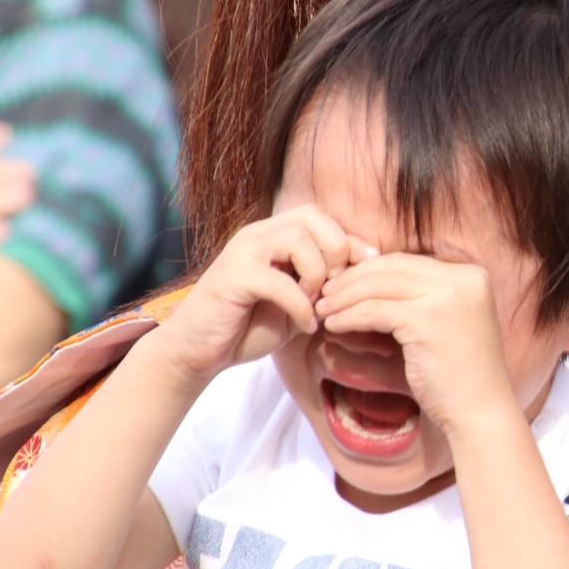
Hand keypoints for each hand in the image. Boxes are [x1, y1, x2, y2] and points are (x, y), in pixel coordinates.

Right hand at [155, 205, 364, 384]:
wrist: (199, 352)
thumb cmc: (250, 326)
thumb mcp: (299, 300)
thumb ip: (326, 279)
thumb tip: (367, 261)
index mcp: (274, 235)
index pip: (321, 217)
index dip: (350, 241)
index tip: (368, 270)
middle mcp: (258, 235)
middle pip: (312, 217)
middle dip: (336, 252)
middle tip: (335, 289)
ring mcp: (243, 252)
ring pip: (297, 240)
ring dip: (317, 275)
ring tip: (316, 305)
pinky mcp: (232, 277)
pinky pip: (279, 281)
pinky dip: (300, 305)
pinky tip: (305, 326)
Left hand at [315, 253, 516, 436]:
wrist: (481, 412)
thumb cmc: (459, 375)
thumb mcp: (442, 324)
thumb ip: (418, 299)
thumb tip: (370, 280)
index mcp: (471, 276)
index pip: (409, 261)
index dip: (371, 270)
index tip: (343, 284)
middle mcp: (464, 278)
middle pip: (393, 267)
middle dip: (353, 278)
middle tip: (325, 292)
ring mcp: (448, 296)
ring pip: (379, 285)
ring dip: (344, 297)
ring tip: (322, 309)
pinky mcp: (427, 319)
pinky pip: (374, 311)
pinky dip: (349, 316)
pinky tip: (334, 325)